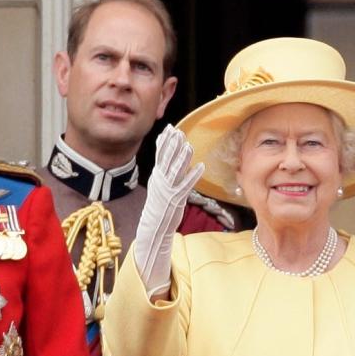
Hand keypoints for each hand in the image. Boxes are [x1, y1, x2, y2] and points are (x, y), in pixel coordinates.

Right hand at [134, 124, 204, 295]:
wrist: (154, 227)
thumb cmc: (159, 208)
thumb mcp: (159, 187)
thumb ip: (164, 173)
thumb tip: (167, 161)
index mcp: (157, 177)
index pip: (159, 155)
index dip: (164, 141)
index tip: (169, 128)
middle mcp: (161, 181)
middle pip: (167, 159)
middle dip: (172, 144)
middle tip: (178, 131)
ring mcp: (168, 190)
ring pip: (175, 170)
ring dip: (182, 157)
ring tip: (188, 145)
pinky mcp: (177, 199)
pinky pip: (186, 185)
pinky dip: (193, 176)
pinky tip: (200, 167)